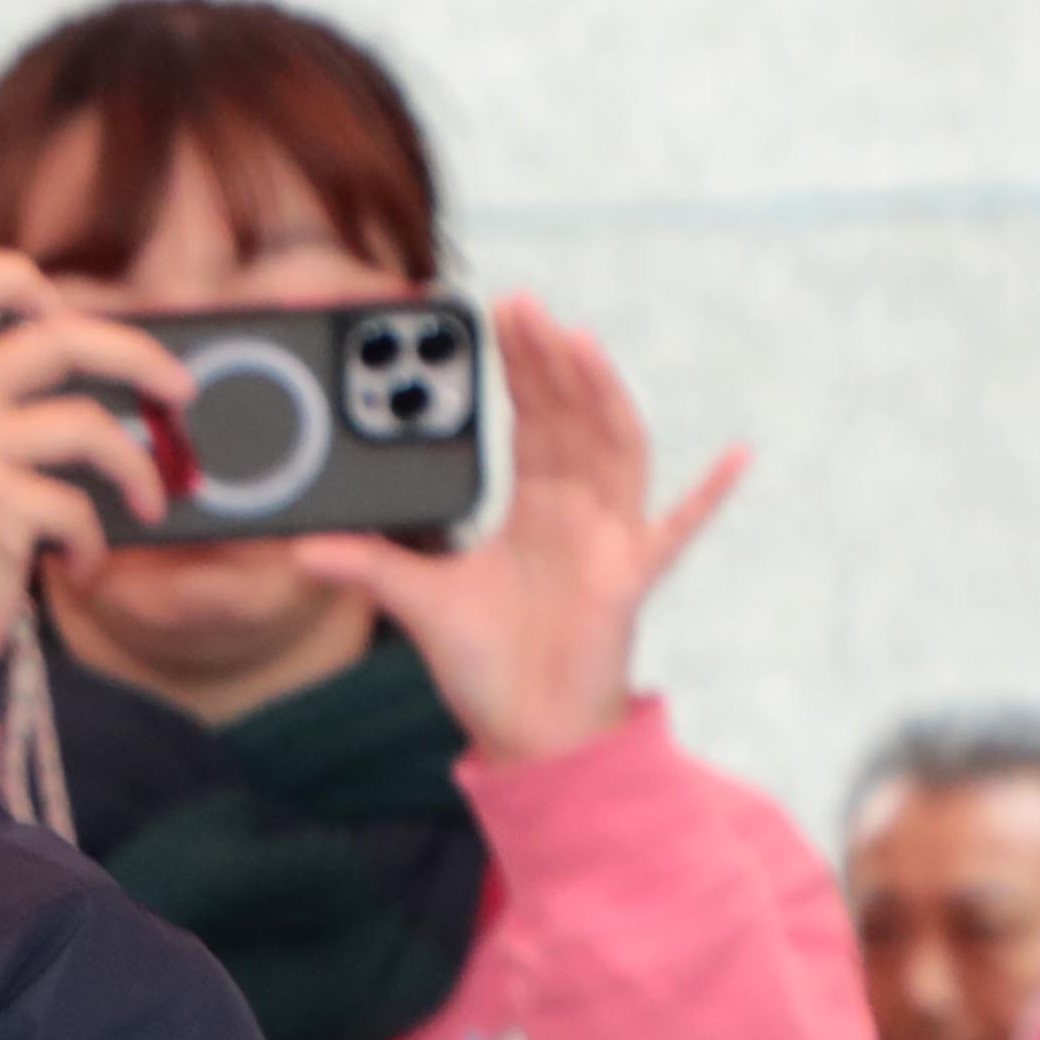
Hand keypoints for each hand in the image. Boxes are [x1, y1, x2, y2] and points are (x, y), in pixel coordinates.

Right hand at [0, 251, 194, 703]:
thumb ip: (10, 411)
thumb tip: (119, 384)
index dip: (23, 281)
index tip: (71, 314)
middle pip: (61, 334)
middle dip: (141, 358)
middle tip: (182, 393)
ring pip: (90, 423)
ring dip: (139, 469)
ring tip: (152, 504)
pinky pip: (79, 505)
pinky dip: (95, 543)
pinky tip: (81, 566)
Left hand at [299, 299, 737, 767]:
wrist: (525, 732)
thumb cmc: (486, 666)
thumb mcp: (417, 603)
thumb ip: (366, 567)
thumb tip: (302, 548)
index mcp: (532, 509)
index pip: (529, 421)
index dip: (518, 370)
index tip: (500, 319)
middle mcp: (576, 512)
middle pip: (568, 419)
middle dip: (547, 362)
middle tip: (523, 307)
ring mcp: (610, 539)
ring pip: (613, 449)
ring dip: (600, 395)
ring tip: (580, 342)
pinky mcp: (629, 578)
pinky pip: (677, 531)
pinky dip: (708, 496)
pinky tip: (736, 458)